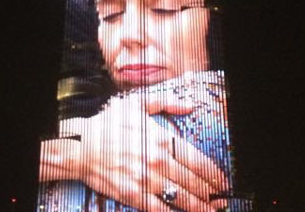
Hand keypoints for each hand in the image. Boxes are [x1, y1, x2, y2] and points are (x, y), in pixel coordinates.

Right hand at [65, 92, 227, 211]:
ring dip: (200, 207)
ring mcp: (146, 181)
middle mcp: (158, 162)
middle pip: (194, 183)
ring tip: (211, 210)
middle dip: (212, 193)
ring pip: (181, 198)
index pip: (198, 162)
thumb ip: (167, 103)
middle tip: (221, 200)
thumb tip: (190, 106)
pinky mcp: (134, 195)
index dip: (215, 175)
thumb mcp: (138, 104)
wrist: (80, 148)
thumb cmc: (109, 125)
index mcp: (162, 140)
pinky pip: (161, 209)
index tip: (224, 182)